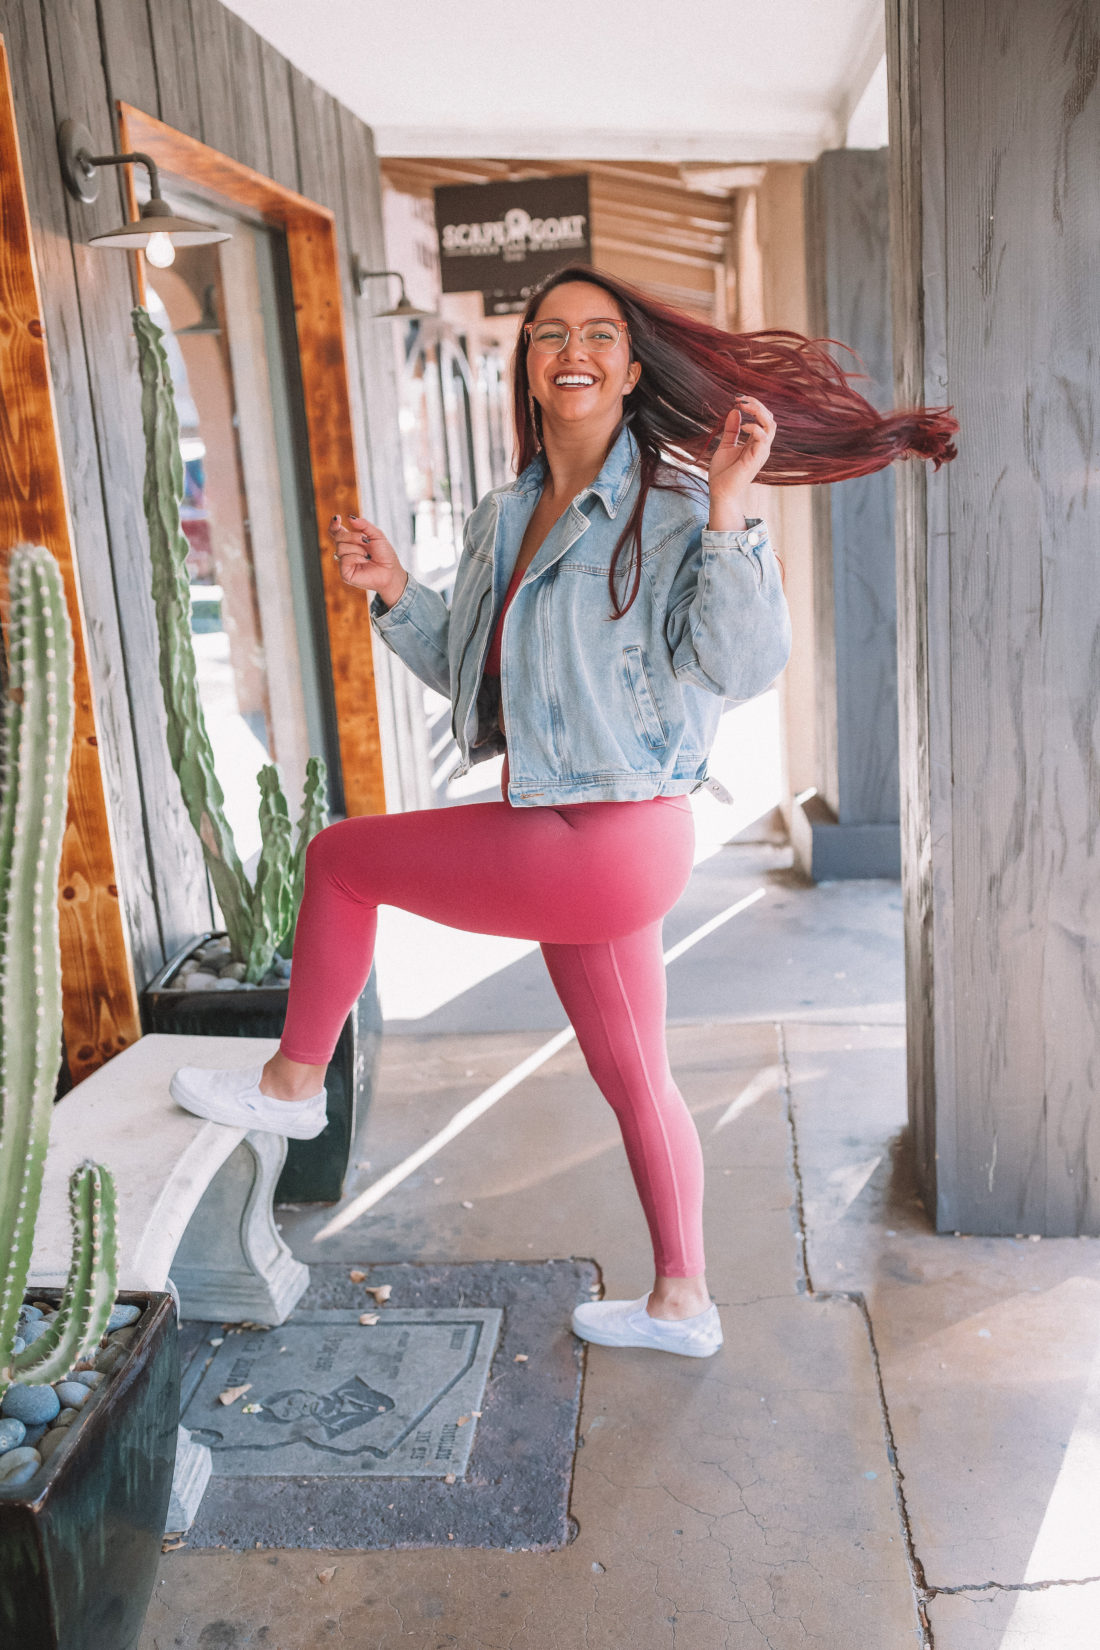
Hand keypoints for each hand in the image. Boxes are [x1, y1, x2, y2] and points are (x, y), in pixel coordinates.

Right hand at [327, 513, 406, 606]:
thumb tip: (350, 518)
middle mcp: (345, 551)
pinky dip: (356, 557)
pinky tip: (365, 560)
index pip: (335, 531)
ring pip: (341, 548)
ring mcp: (344, 562)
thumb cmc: (384, 554)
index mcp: (350, 541)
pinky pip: (344, 559)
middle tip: (366, 541)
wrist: (391, 571)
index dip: (333, 524)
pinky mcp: (345, 573)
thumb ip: (364, 525)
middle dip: (352, 536)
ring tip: (367, 555)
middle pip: (338, 537)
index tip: (338, 518)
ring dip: (357, 549)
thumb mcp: (377, 535)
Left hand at [706, 396, 775, 528]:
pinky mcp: (756, 458)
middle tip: (739, 399)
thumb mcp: (726, 445)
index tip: (737, 399)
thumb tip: (734, 411)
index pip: (763, 418)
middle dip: (756, 404)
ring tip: (743, 406)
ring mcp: (761, 452)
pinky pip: (763, 438)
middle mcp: (762, 446)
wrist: (719, 492)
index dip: (753, 405)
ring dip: (758, 411)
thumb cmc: (723, 473)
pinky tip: (743, 426)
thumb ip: (731, 429)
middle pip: (769, 418)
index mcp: (756, 442)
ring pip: (770, 425)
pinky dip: (755, 428)